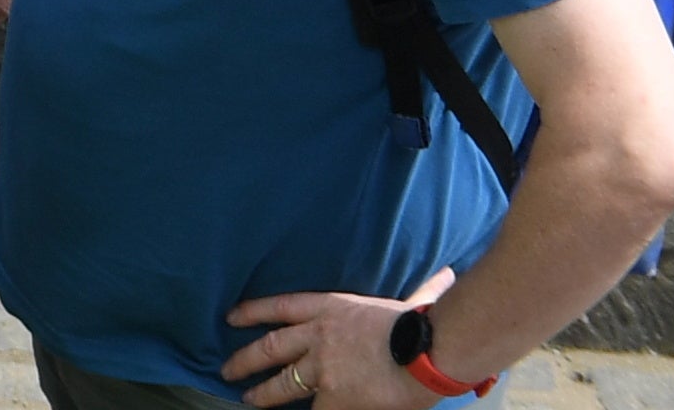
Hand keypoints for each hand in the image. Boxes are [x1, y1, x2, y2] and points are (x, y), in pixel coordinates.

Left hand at [225, 273, 446, 404]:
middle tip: (228, 369)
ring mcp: (321, 368)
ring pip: (282, 383)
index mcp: (330, 308)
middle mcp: (317, 336)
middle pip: (269, 348)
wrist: (428, 351)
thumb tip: (445, 276)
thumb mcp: (408, 301)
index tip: (231, 317)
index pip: (279, 306)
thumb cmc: (423, 324)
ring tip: (249, 399)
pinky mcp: (333, 397)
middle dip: (244, 360)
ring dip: (263, 393)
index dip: (253, 312)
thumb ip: (418, 294)